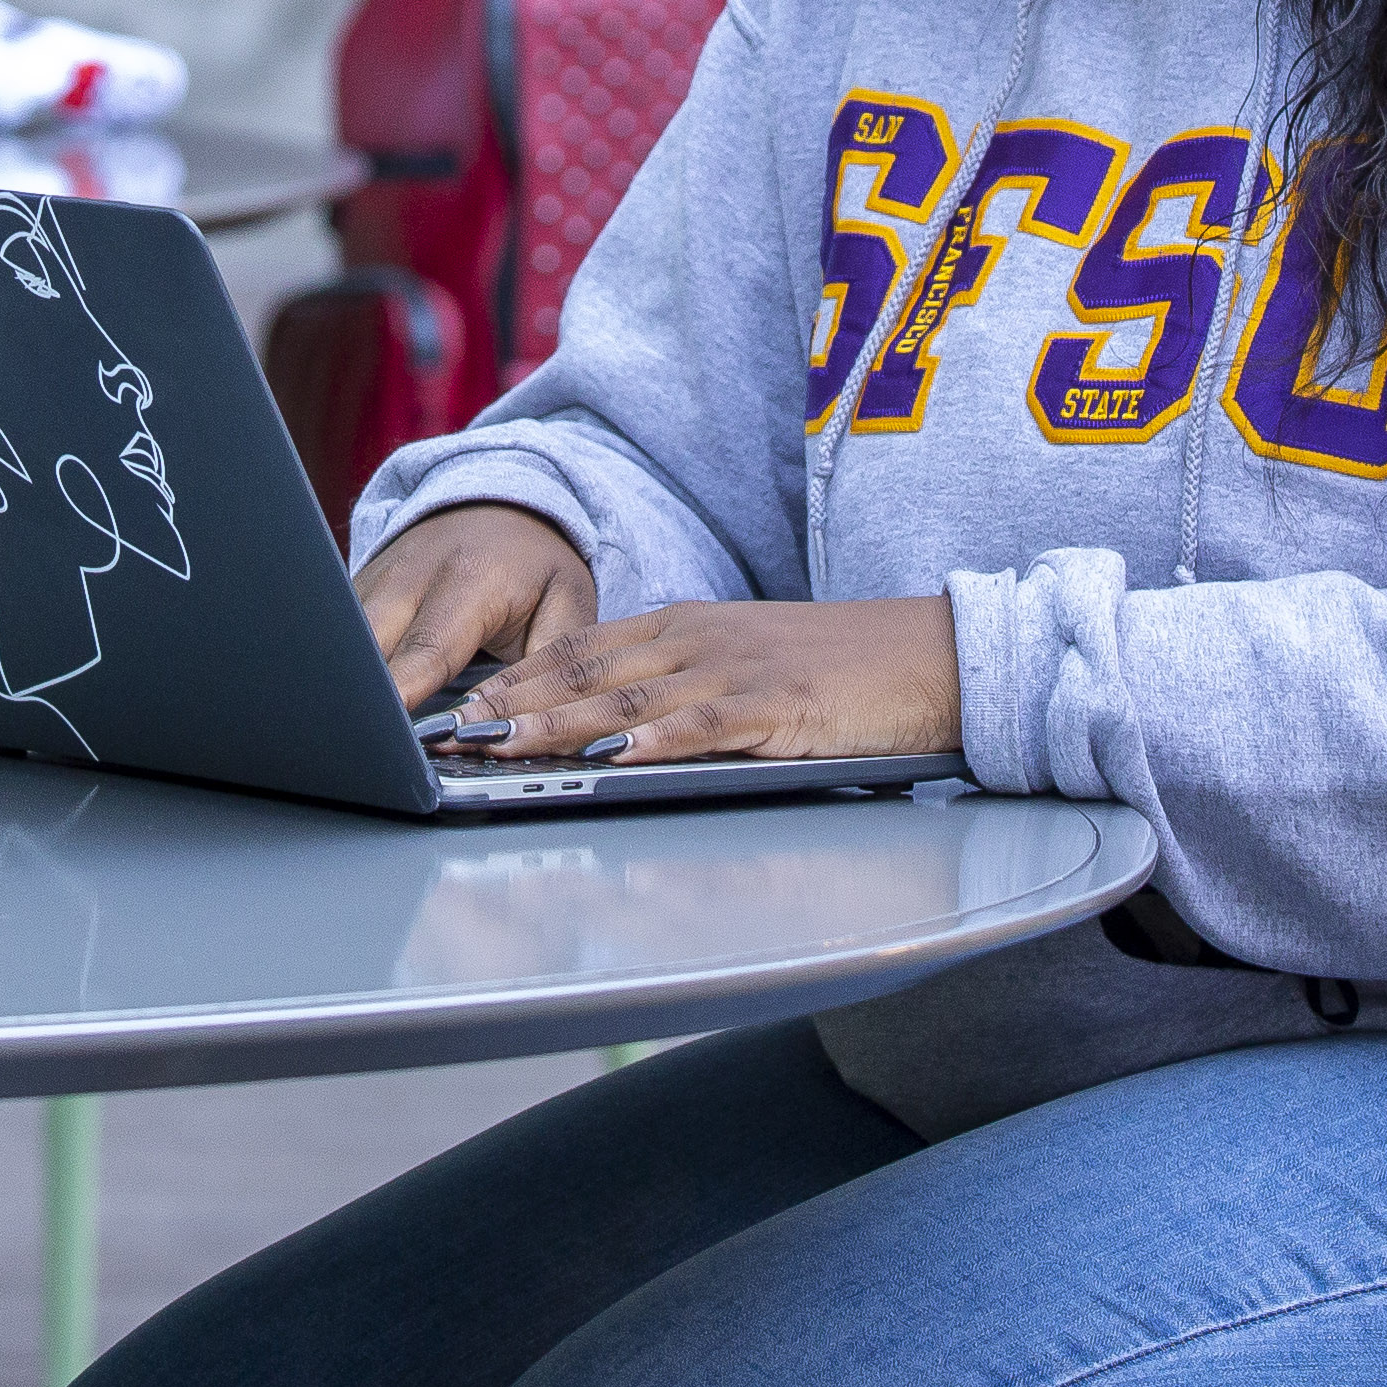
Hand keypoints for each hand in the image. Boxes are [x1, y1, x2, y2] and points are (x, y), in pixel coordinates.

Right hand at [355, 502, 598, 716]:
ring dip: (355, 679)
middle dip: (368, 693)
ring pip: (347, 637)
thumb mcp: (565, 605)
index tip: (392, 731)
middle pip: (371, 643)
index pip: (428, 646)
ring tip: (368, 724)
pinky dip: (351, 664)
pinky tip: (362, 693)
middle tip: (377, 740)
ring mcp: (377, 574)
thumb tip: (533, 723)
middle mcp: (413, 571)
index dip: (406, 691)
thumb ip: (552, 665)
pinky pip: (343, 632)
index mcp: (470, 576)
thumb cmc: (536, 562)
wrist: (501, 507)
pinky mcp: (357, 583)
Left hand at [441, 596, 961, 766]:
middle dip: (511, 703)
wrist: (935, 652)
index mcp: (687, 627)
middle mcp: (699, 639)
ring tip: (501, 747)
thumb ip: (682, 687)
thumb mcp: (747, 663)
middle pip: (586, 671)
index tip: (459, 705)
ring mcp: (738, 670)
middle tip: (451, 732)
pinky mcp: (781, 705)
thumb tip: (611, 730)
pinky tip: (616, 760)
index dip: (514, 678)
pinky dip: (655, 742)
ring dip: (556, 726)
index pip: (579, 650)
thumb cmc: (843, 667)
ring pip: (629, 700)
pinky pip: (706, 724)